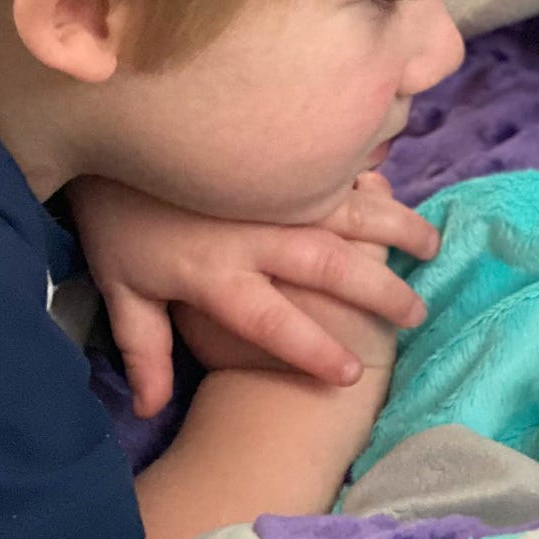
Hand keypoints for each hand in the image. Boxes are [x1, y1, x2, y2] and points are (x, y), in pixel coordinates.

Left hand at [71, 172, 433, 417]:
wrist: (107, 129)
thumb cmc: (115, 219)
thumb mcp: (120, 289)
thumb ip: (144, 349)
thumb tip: (151, 408)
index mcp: (215, 274)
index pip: (271, 321)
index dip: (312, 349)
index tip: (351, 375)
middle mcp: (254, 233)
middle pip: (327, 265)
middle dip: (378, 292)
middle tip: (417, 314)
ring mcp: (273, 191)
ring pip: (344, 211)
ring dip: (393, 228)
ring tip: (432, 247)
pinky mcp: (280, 157)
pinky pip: (334, 167)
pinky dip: (368, 175)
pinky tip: (397, 185)